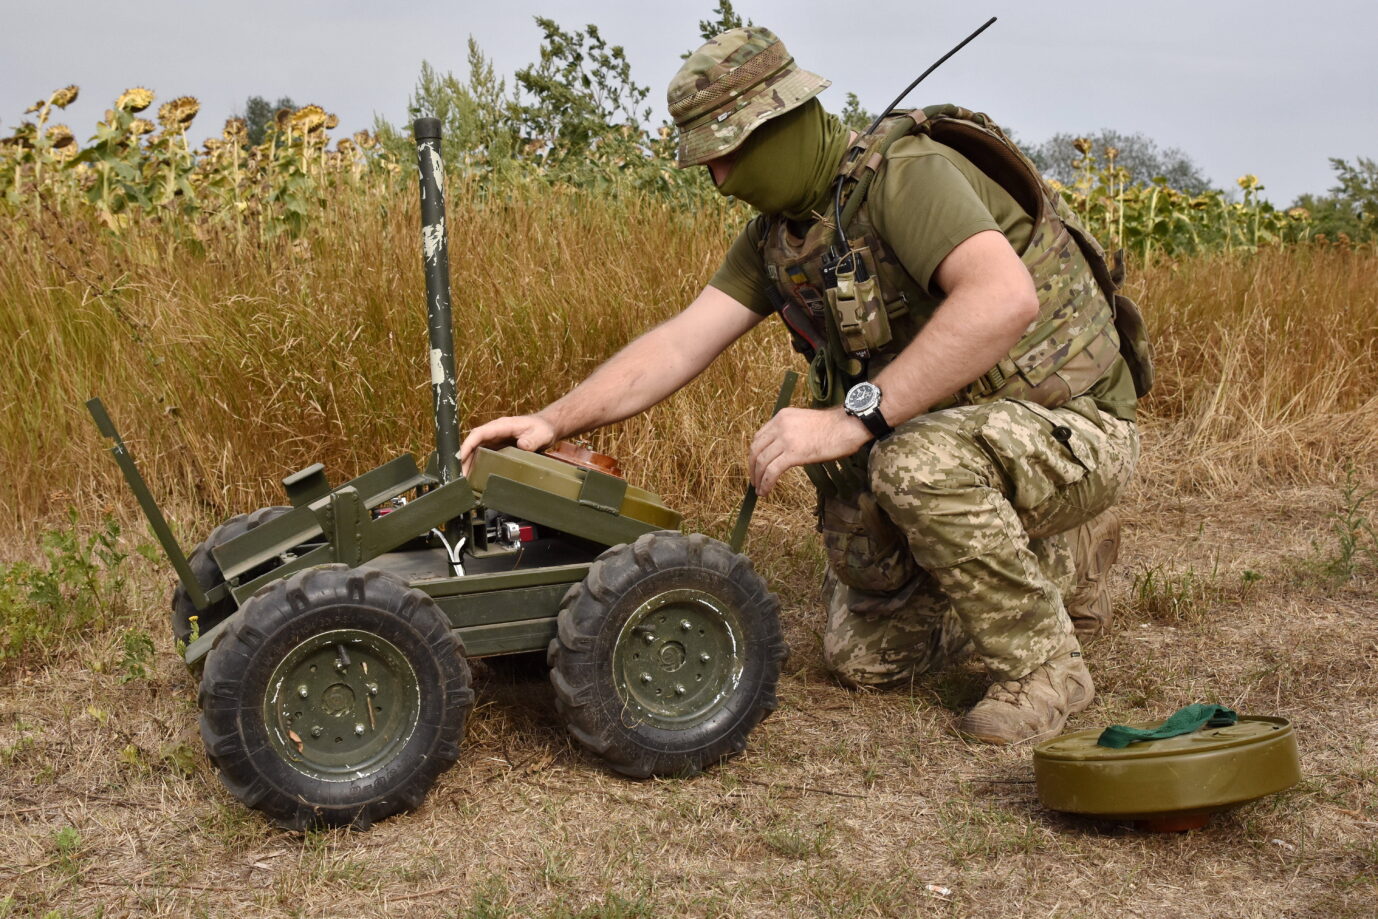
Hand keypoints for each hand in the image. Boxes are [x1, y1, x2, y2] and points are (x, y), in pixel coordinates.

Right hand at [459, 414, 557, 476]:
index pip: (479, 433)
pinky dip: (478, 465)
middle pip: (474, 443)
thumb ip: (533, 440)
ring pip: (477, 450)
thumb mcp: (541, 434)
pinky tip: (476, 477)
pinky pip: (484, 455)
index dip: (468, 445)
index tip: (461, 457)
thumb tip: (522, 445)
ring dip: (469, 463)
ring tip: (465, 480)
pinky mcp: (498, 447)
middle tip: (461, 477)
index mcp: (502, 426)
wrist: (547, 427)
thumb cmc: (543, 429)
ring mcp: (496, 440)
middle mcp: (495, 432)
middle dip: (464, 459)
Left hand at [748, 406, 870, 496]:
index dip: (755, 454)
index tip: (756, 466)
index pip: (759, 437)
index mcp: (782, 417)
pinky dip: (766, 483)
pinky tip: (766, 491)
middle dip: (753, 467)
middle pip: (756, 449)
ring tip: (760, 489)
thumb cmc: (834, 427)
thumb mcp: (805, 422)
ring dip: (758, 478)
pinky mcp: (793, 453)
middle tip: (754, 480)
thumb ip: (792, 432)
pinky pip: (772, 471)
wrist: (848, 425)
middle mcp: (780, 426)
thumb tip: (786, 450)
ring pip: (761, 461)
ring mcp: (785, 439)